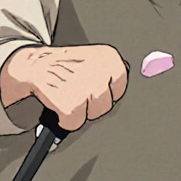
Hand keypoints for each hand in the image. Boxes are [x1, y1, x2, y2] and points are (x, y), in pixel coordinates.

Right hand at [0, 45, 128, 130]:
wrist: (33, 64)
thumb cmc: (64, 66)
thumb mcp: (94, 59)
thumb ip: (114, 72)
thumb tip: (147, 75)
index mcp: (109, 57)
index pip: (120, 86)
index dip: (105, 92)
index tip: (92, 88)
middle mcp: (100, 70)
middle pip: (106, 105)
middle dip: (91, 105)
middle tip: (76, 92)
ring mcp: (85, 87)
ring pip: (91, 116)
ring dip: (78, 112)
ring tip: (67, 96)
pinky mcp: (70, 103)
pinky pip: (73, 123)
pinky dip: (64, 120)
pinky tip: (58, 104)